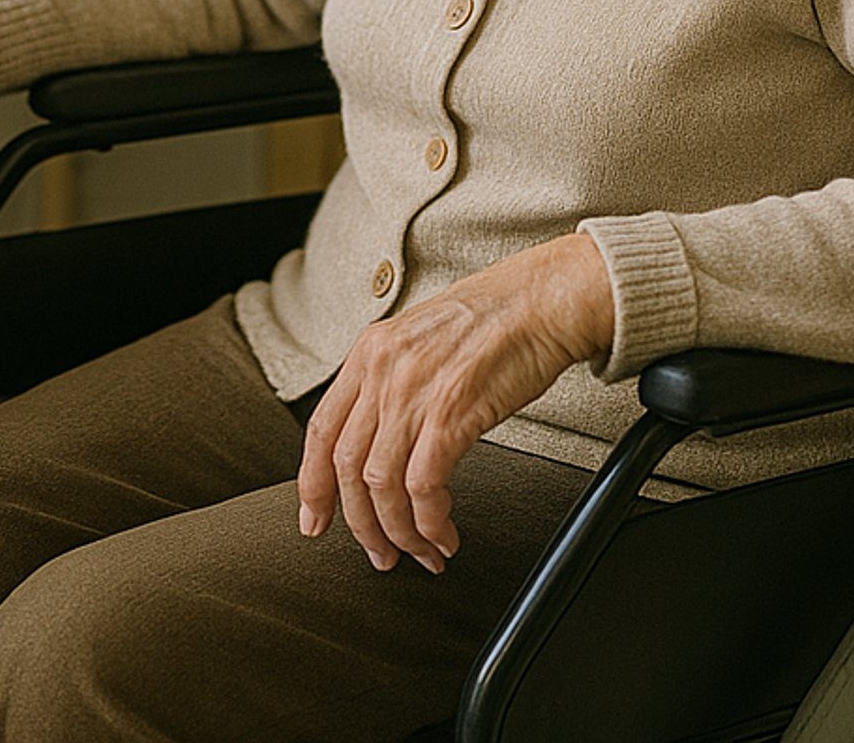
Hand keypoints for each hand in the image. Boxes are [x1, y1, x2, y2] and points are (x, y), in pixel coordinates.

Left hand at [296, 233, 613, 574]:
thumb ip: (389, 381)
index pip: (322, 429)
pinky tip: (444, 533)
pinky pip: (424, 486)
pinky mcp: (453, 412)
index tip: (314, 521)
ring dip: (399, 531)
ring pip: (382, 484)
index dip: (313, 484)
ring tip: (421, 551)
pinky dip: (429, 522)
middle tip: (380, 554)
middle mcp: (384, 371)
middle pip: (348, 466)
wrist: (540, 300)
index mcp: (369, 351)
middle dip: (360, 523)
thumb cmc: (492, 320)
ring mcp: (415, 391)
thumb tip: (375, 441)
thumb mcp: (419, 338)